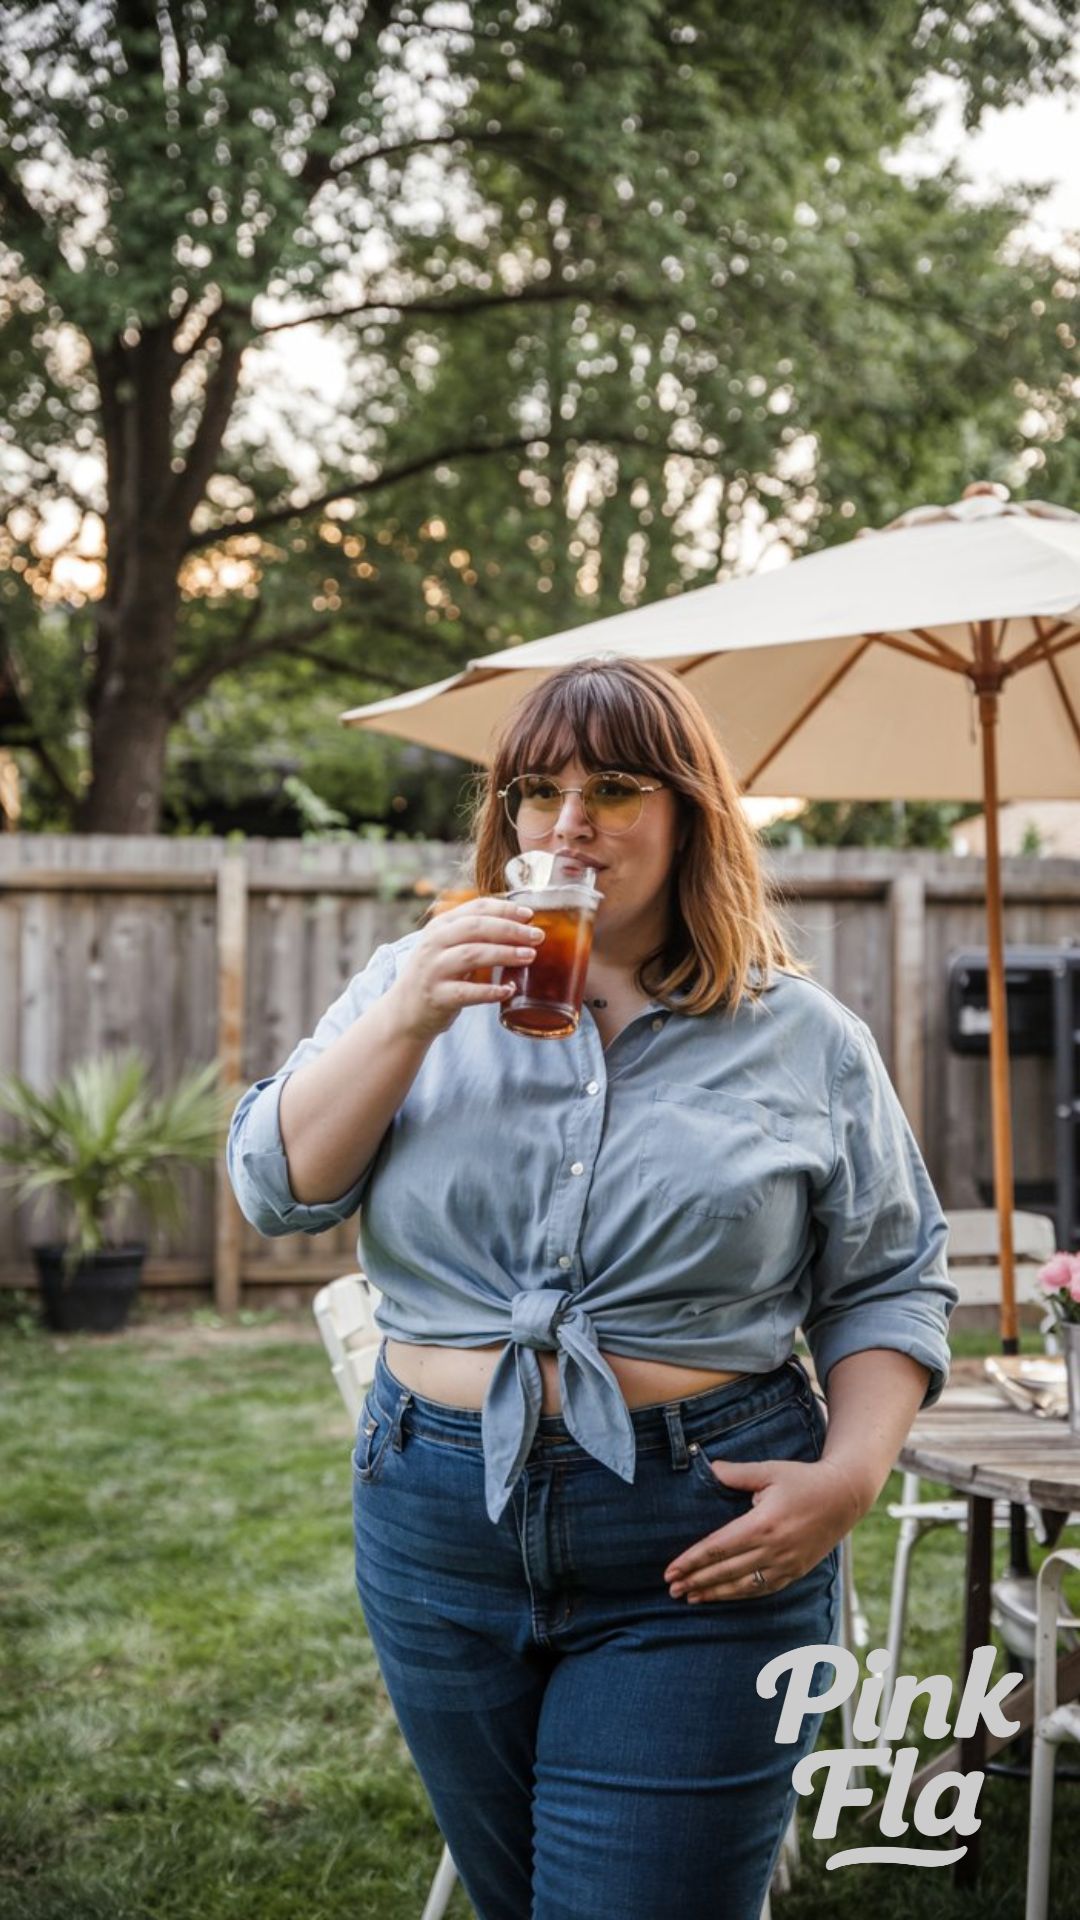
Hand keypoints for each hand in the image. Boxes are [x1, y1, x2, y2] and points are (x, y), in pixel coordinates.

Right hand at [391, 898, 544, 1040]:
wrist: (405, 1011)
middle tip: (537, 936)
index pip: (476, 908)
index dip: (505, 909)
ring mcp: (433, 970)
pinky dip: (490, 991)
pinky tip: (509, 990)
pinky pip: (467, 992)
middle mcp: (434, 943)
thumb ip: (474, 934)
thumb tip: (520, 925)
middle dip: (510, 929)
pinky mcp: (437, 996)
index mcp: (440, 926)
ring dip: (505, 954)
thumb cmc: (437, 974)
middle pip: (476, 927)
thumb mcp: (447, 946)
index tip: (529, 915)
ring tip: (529, 956)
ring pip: (473, 954)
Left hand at [663, 1456, 866, 1603]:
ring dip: (714, 1592)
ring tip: (690, 1596)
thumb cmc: (803, 1480)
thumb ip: (737, 1473)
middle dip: (696, 1580)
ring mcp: (786, 1564)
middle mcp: (774, 1549)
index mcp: (763, 1524)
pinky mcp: (795, 1572)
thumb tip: (710, 1468)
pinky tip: (722, 1596)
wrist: (844, 1498)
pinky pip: (762, 1589)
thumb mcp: (770, 1470)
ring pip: (742, 1586)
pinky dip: (739, 1595)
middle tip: (672, 1588)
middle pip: (726, 1571)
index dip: (692, 1561)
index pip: (718, 1548)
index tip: (670, 1570)